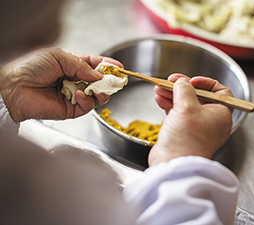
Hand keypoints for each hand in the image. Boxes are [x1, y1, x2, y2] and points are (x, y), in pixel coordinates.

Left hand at [0, 47, 121, 122]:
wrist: (14, 87)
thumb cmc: (30, 67)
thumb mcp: (58, 57)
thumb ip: (81, 65)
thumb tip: (98, 75)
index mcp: (71, 66)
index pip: (94, 66)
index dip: (107, 66)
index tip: (119, 67)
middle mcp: (74, 81)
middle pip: (99, 82)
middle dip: (108, 81)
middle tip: (116, 80)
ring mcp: (74, 95)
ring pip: (97, 96)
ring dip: (101, 92)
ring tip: (100, 88)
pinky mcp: (71, 109)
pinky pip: (87, 106)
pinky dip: (87, 100)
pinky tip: (79, 94)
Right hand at [148, 74, 232, 165]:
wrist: (174, 163)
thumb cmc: (187, 139)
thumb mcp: (186, 107)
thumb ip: (184, 89)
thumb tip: (182, 82)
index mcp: (220, 114)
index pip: (220, 92)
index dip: (205, 83)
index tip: (191, 80)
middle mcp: (211, 120)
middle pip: (198, 96)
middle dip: (182, 87)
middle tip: (170, 81)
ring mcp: (197, 127)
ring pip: (185, 104)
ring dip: (172, 95)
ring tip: (159, 88)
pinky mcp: (183, 132)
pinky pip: (178, 114)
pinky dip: (169, 105)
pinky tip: (159, 99)